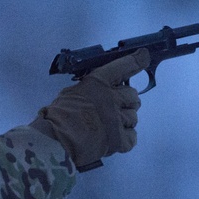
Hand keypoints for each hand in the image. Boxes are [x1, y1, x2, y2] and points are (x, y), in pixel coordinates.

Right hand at [30, 48, 148, 169]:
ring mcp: (117, 120)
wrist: (55, 141)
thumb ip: (90, 91)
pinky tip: (113, 138)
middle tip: (115, 107)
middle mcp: (112, 99)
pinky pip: (132, 137)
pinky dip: (125, 138)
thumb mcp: (70, 94)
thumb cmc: (56, 117)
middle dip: (126, 101)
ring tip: (108, 127)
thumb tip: (101, 93)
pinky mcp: (120, 140)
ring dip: (124, 121)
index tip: (143, 57)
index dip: (135, 62)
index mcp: (97, 84)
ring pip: (133, 117)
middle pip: (133, 95)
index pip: (122, 67)